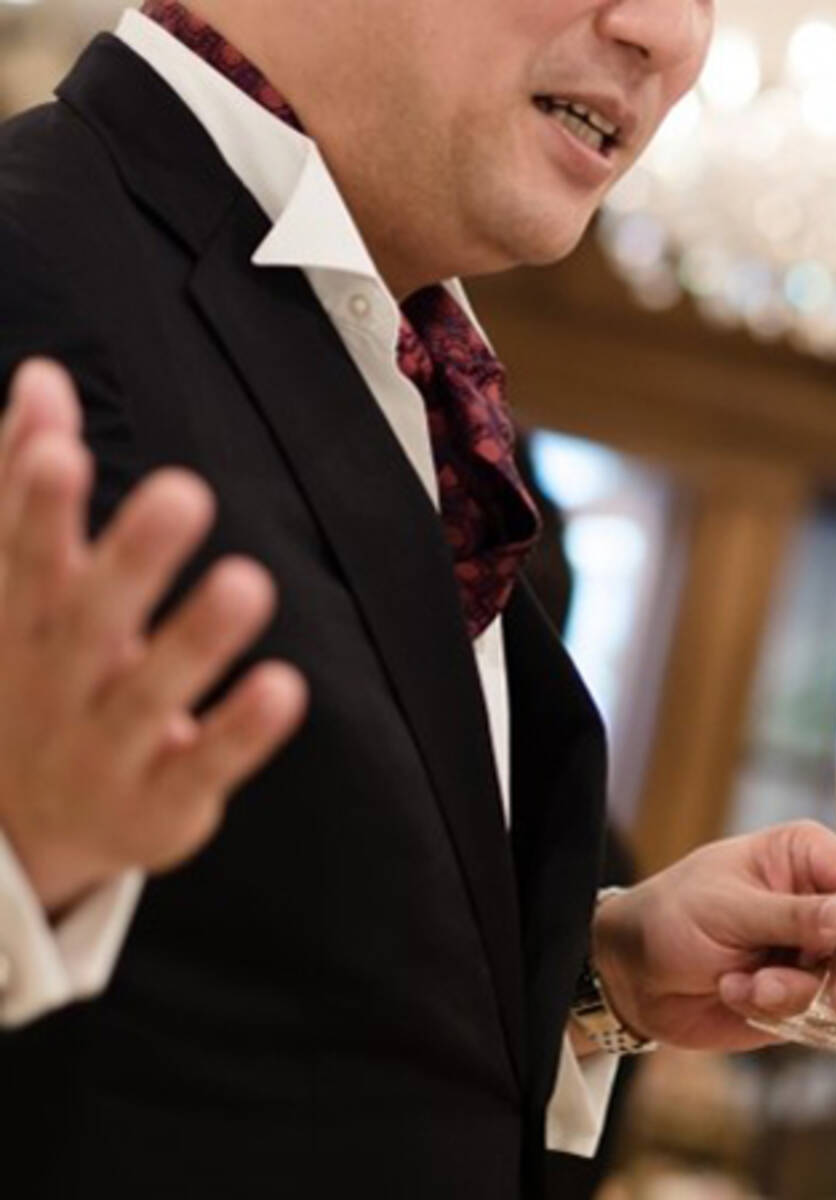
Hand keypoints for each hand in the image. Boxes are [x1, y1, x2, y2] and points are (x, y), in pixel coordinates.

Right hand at [0, 359, 308, 912]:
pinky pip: (203, 765)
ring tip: (247, 582)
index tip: (63, 452)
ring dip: (197, 639)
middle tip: (185, 492)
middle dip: (132, 560)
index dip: (37, 508)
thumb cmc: (41, 673)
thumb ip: (28, 486)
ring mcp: (105, 750)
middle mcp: (55, 684)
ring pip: (150, 694)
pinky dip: (239, 731)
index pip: (22, 560)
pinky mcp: (160, 802)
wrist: (21, 832)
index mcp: (20, 624)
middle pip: (91, 620)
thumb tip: (43, 376)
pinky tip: (285, 687)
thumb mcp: (21, 591)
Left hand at [591, 821, 835, 1051]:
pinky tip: (739, 996)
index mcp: (801, 856)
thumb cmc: (670, 917)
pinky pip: (824, 1013)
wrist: (633, 975)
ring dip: (806, 994)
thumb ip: (789, 914)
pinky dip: (785, 1012)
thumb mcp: (726, 909)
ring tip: (754, 991)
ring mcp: (813, 950)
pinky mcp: (803, 993)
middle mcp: (817, 900)